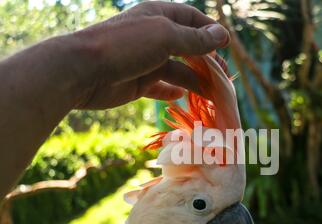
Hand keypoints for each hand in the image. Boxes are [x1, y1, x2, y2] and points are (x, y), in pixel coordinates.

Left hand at [73, 1, 229, 108]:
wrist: (83, 71)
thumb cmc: (125, 46)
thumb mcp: (165, 37)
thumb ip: (195, 39)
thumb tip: (222, 35)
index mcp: (158, 16)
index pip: (191, 19)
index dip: (210, 30)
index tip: (226, 46)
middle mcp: (152, 37)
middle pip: (187, 47)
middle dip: (206, 60)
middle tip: (223, 76)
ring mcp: (145, 61)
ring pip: (177, 70)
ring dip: (194, 80)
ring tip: (211, 93)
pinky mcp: (137, 82)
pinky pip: (160, 87)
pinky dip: (172, 92)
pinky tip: (183, 97)